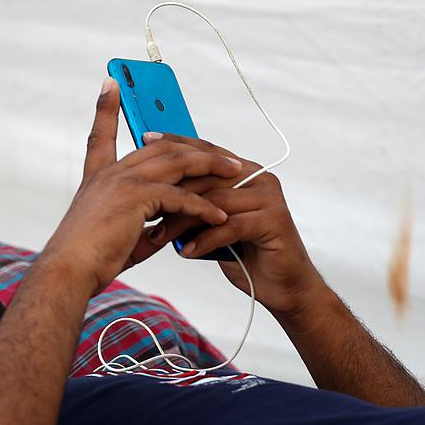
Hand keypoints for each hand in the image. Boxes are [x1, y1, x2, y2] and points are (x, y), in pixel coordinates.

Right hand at [42, 79, 243, 295]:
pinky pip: (179, 196)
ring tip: (235, 173)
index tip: (112, 83)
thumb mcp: (120, 235)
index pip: (102, 134)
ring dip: (210, 166)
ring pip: (177, 162)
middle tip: (226, 156)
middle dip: (197, 148)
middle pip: (161, 146)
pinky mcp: (135, 197)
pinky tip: (219, 217)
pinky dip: (202, 207)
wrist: (70, 270)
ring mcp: (122, 181)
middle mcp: (110, 172)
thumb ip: (145, 225)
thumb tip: (169, 231)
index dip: (107, 108)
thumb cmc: (91, 259)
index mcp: (99, 177)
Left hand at [142, 133, 323, 319]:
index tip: (144, 140)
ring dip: (184, 220)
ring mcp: (270, 197)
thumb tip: (158, 194)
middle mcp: (259, 178)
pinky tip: (187, 251)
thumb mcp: (214, 223)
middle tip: (146, 211)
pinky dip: (205, 239)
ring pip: (216, 200)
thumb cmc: (245, 253)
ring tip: (161, 237)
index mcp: (244, 171)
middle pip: (208, 176)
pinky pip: (232, 225)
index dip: (176, 144)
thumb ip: (197, 204)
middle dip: (173, 193)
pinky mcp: (275, 220)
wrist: (280, 285)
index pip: (205, 151)